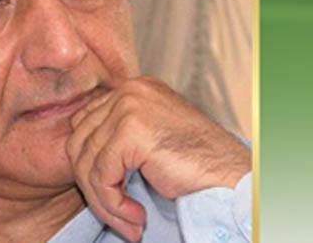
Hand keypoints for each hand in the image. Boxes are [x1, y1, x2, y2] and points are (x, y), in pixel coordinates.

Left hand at [66, 75, 250, 241]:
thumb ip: (117, 137)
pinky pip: (101, 175)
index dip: (88, 165)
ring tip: (128, 222)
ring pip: (86, 162)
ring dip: (103, 202)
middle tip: (117, 216)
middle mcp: (128, 90)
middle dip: (92, 186)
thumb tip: (78, 158)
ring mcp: (129, 105)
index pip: (83, 124)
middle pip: (78, 142)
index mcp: (132, 89)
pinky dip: (112, 204)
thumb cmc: (198, 166)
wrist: (235, 179)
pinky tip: (137, 216)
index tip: (109, 195)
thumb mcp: (150, 140)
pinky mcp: (131, 129)